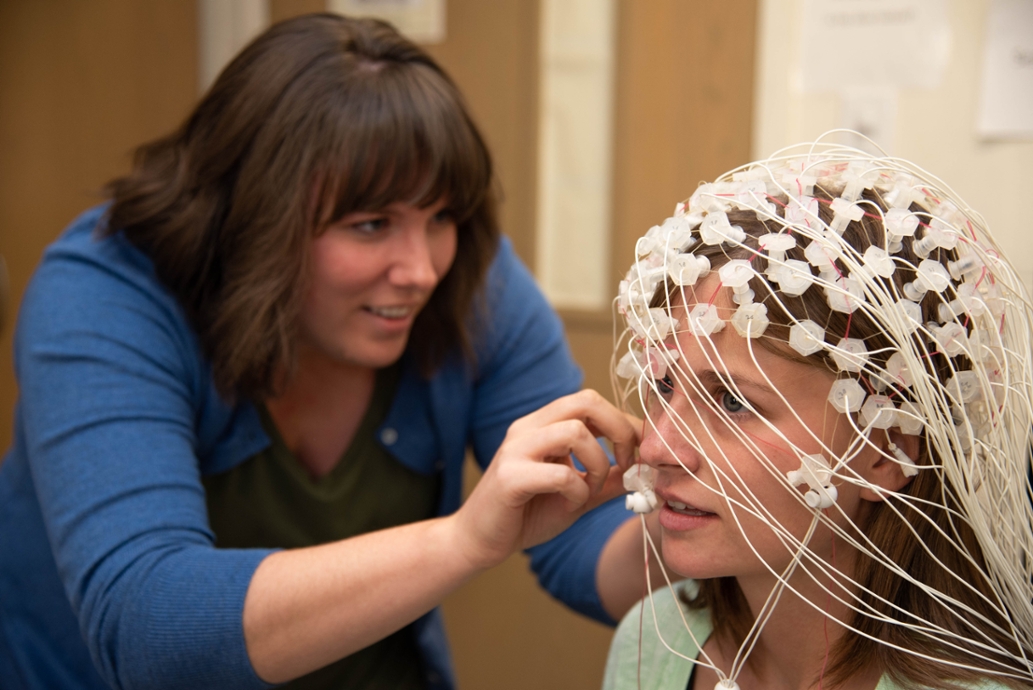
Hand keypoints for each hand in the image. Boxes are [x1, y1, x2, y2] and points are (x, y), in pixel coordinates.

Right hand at [450, 389, 639, 570]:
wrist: (478, 541)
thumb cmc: (526, 514)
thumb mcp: (577, 494)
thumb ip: (607, 480)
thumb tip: (644, 471)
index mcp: (543, 425)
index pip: (591, 403)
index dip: (625, 423)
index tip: (641, 453)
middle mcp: (528, 427)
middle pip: (586, 401)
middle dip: (619, 430)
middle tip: (628, 462)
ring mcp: (516, 449)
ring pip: (575, 431)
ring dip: (598, 465)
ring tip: (590, 490)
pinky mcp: (509, 476)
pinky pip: (560, 473)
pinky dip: (577, 491)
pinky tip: (569, 506)